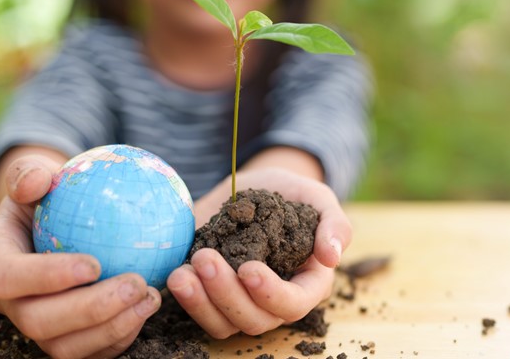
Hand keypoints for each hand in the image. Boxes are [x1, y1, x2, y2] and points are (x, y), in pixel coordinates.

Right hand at [0, 156, 160, 358]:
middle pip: (38, 323)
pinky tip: (147, 309)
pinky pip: (90, 352)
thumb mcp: (36, 174)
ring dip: (111, 327)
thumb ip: (30, 173)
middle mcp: (10, 301)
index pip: (10, 278)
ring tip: (150, 297)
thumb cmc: (49, 194)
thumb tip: (38, 180)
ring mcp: (36, 325)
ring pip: (64, 347)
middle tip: (135, 283)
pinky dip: (120, 338)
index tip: (94, 264)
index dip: (48, 277)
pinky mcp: (65, 339)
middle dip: (89, 310)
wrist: (57, 223)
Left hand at [167, 167, 350, 338]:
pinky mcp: (211, 294)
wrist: (252, 186)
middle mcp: (272, 300)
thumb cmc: (290, 192)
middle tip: (205, 258)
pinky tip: (175, 274)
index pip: (295, 303)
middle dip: (227, 294)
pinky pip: (200, 312)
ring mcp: (240, 300)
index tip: (248, 268)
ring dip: (201, 302)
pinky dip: (187, 299)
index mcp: (306, 283)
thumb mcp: (316, 196)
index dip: (272, 293)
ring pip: (224, 323)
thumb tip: (332, 256)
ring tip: (182, 274)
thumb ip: (334, 223)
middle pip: (255, 319)